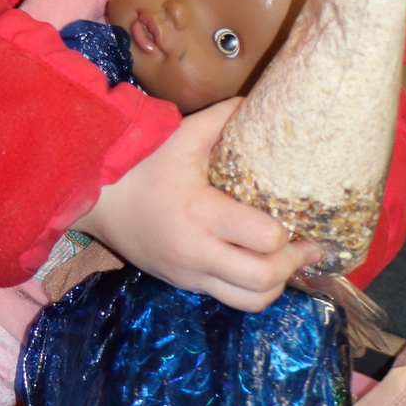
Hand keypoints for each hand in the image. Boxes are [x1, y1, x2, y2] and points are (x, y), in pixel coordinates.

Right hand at [81, 99, 320, 311]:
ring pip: (250, 302)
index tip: (298, 217)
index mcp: (202, 214)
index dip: (287, 232)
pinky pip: (231, 301)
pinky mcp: (187, 285)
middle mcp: (198, 252)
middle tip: (307, 245)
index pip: (264, 239)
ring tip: (287, 261)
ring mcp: (192, 275)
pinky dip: (254, 290)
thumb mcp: (182, 137)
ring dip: (276, 285)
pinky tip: (262, 267)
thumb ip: (222, 119)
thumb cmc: (143, 167)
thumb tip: (259, 102)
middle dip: (293, 265)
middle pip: (263, 280)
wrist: (98, 203)